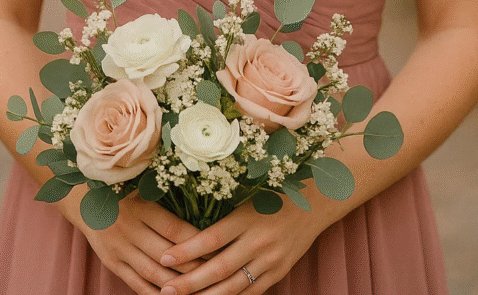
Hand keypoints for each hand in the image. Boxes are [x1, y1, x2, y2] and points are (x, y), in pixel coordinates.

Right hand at [61, 188, 207, 294]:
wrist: (83, 198)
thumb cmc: (122, 186)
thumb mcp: (142, 183)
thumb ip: (167, 193)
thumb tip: (204, 200)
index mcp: (141, 206)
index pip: (175, 229)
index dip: (198, 240)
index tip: (219, 246)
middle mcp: (129, 229)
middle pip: (167, 255)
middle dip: (193, 267)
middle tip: (216, 273)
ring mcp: (119, 249)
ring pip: (152, 274)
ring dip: (176, 286)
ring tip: (199, 290)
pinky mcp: (112, 263)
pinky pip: (136, 283)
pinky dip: (154, 293)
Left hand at [154, 196, 329, 294]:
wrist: (314, 201)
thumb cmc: (273, 192)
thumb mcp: (247, 196)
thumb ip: (222, 214)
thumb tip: (186, 227)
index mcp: (246, 217)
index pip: (210, 238)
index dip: (185, 251)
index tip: (163, 258)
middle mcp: (257, 240)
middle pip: (218, 268)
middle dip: (189, 283)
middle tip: (166, 291)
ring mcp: (269, 259)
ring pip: (233, 286)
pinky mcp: (278, 272)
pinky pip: (250, 292)